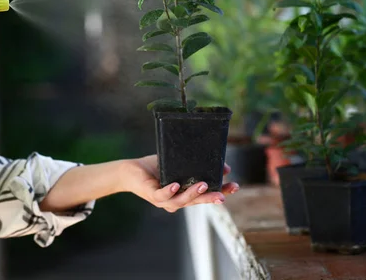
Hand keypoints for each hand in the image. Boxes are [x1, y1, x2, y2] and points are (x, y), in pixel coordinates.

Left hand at [122, 155, 238, 212]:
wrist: (131, 170)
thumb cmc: (155, 168)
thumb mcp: (179, 164)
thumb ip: (196, 164)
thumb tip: (223, 164)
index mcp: (185, 194)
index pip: (205, 195)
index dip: (221, 192)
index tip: (234, 186)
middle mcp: (176, 200)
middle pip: (196, 201)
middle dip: (211, 198)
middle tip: (224, 195)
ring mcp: (164, 200)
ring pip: (181, 201)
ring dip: (193, 194)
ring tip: (204, 184)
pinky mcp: (152, 195)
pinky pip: (162, 195)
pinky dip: (170, 191)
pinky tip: (176, 185)